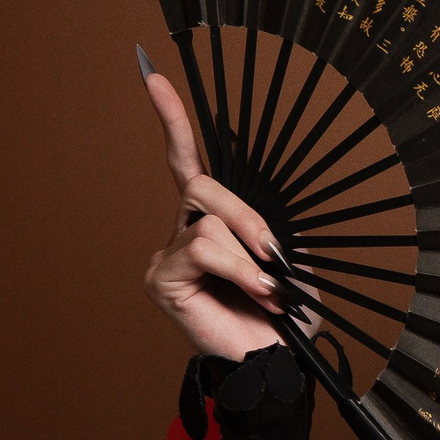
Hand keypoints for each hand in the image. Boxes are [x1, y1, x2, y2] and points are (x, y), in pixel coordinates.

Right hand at [140, 68, 292, 361]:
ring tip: (267, 288)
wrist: (278, 361)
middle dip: (248, 216)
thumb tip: (253, 215)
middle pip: (203, 185)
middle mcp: (182, 232)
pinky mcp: (162, 278)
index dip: (173, 122)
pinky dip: (237, 266)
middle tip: (275, 257)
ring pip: (206, 217)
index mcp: (211, 222)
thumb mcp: (287, 257)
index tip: (153, 77)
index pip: (187, 162)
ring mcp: (167, 256)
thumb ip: (265, 223)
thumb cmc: (284, 316)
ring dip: (248, 252)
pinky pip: (202, 246)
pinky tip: (253, 291)